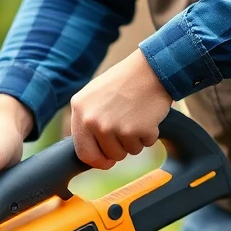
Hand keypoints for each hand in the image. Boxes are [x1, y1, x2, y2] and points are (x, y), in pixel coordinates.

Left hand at [68, 49, 172, 169]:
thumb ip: (87, 121)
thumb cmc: (124, 82)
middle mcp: (94, 121)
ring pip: (129, 152)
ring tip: (136, 116)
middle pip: (110, 155)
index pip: (83, 153)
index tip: (107, 161)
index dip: (98, 160)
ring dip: (136, 139)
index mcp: (80, 111)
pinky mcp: (137, 130)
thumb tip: (89, 152)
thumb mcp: (93, 96)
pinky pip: (146, 144)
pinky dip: (150, 134)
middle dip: (121, 147)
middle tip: (127, 126)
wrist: (151, 69)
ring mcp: (115, 127)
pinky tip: (147, 115)